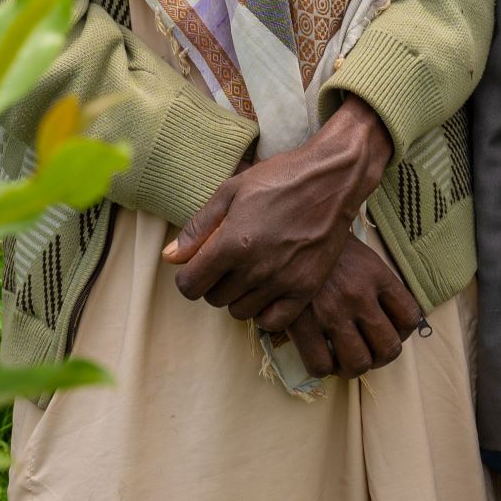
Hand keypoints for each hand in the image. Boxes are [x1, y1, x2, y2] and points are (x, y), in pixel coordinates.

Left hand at [165, 98, 391, 322]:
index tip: (198, 266)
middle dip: (214, 282)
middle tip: (228, 261)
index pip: (190, 286)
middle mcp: (255, 268)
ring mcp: (282, 281)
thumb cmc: (278, 178)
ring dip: (238, 296)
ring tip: (250, 271)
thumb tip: (169, 258)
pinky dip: (265, 311)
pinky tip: (268, 289)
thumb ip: (198, 228)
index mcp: (231, 243)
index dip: (188, 277)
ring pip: (241, 312)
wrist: (331, 179)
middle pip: (214, 299)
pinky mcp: (305, 289)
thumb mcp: (230, 192)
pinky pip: (273, 322)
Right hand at [254, 232, 421, 374]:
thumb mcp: (360, 254)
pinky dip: (322, 367)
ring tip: (342, 358)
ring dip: (352, 367)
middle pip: (389, 349)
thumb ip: (377, 284)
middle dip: (379, 357)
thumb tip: (388, 317)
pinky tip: (318, 354)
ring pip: (358, 364)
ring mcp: (331, 310)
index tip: (388, 331)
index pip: (410, 317)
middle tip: (366, 351)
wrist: (283, 227)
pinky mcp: (302, 322)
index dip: (402, 333)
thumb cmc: (323, 244)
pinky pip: (320, 365)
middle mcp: (359, 294)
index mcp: (377, 275)